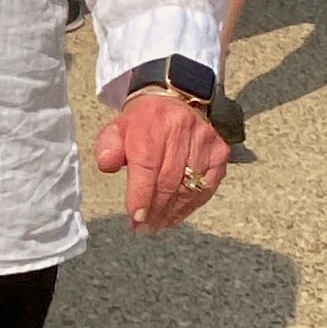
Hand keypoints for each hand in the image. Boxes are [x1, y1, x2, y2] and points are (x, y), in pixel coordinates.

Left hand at [96, 90, 228, 235]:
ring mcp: (205, 141)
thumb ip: (108, 147)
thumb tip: (106, 165)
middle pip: (169, 181)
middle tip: (144, 227)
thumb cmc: (142, 122)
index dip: (142, 196)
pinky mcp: (220, 151)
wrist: (174, 100)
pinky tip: (177, 214)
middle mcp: (181, 130)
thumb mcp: (117, 129)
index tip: (136, 219)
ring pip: (190, 188)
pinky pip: (208, 187)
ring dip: (173, 211)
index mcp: (151, 124)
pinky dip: (192, 205)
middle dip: (155, 210)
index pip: (147, 166)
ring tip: (158, 224)